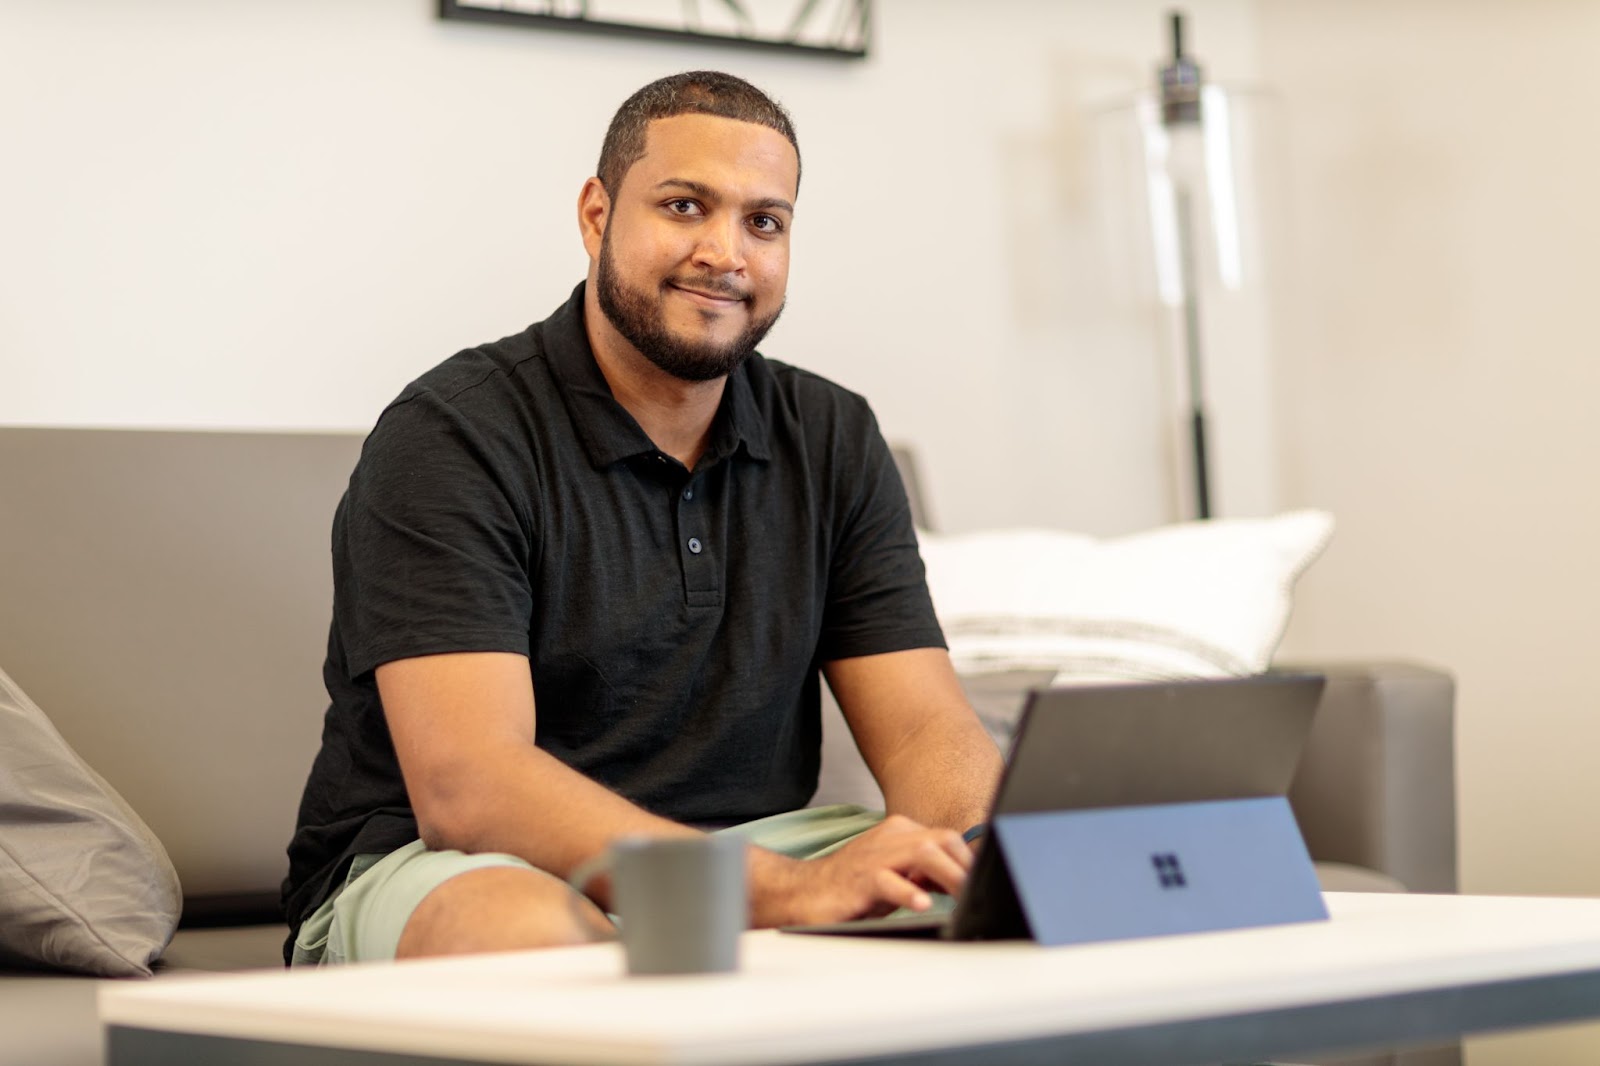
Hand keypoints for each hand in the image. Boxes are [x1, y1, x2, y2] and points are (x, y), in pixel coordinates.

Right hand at [748, 814, 973, 927]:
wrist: (804, 892)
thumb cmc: (853, 887)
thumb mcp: (898, 877)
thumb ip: (927, 874)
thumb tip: (964, 881)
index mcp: (902, 833)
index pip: (947, 839)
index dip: (970, 861)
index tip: (986, 882)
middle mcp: (891, 838)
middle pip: (940, 841)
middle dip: (965, 867)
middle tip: (980, 893)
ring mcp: (875, 855)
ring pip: (922, 854)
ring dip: (948, 876)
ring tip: (964, 897)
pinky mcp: (860, 878)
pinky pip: (888, 880)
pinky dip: (907, 892)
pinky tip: (921, 904)